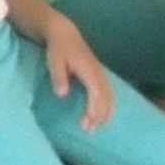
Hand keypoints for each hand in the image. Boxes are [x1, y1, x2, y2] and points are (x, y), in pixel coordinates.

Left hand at [37, 15, 118, 131]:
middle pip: (105, 98)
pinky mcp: (100, 76)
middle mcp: (98, 73)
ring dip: (105, 114)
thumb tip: (62, 94)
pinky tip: (102, 119)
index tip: (87, 122)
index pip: (96, 92)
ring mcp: (101, 74)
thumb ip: (58, 77)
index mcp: (89, 70)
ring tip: (95, 128)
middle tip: (88, 130)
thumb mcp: (54, 61)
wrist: (65, 34)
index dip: (94, 109)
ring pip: (110, 97)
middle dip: (99, 116)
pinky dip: (108, 108)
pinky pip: (109, 95)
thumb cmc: (58, 48)